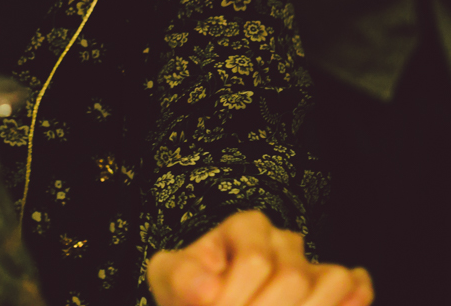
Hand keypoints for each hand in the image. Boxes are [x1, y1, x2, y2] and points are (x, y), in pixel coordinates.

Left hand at [147, 210, 372, 305]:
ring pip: (332, 283)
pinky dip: (351, 303)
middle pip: (293, 277)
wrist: (207, 304)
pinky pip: (354, 291)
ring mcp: (311, 266)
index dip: (235, 296)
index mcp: (245, 227)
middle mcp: (283, 241)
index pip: (255, 261)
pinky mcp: (330, 291)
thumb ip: (181, 278)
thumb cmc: (190, 289)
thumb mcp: (170, 277)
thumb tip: (208, 291)